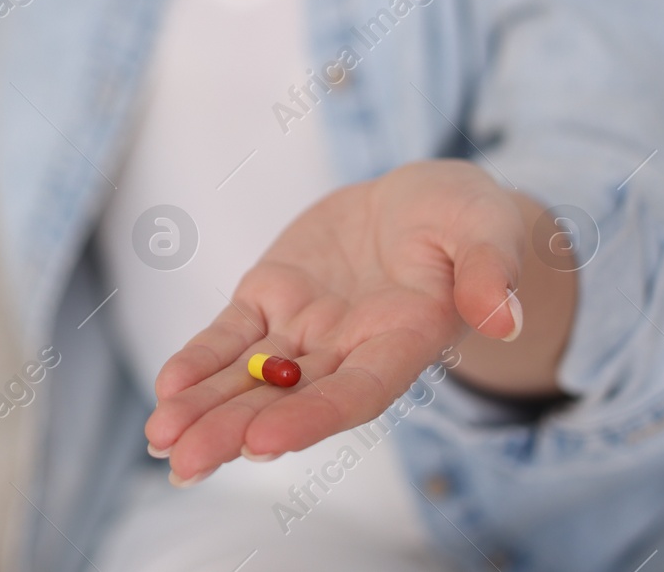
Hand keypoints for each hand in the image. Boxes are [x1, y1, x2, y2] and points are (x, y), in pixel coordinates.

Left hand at [144, 160, 570, 485]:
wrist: (421, 201)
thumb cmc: (465, 218)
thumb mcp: (489, 228)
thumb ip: (489, 271)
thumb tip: (503, 315)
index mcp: (404, 343)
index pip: (356, 394)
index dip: (310, 419)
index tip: (263, 444)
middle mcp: (349, 349)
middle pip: (289, 400)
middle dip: (234, 432)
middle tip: (184, 462)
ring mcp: (306, 328)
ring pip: (249, 377)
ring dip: (204, 409)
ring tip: (160, 439)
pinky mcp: (272, 298)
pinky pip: (230, 337)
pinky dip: (200, 361)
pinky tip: (167, 389)